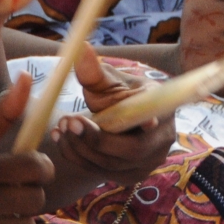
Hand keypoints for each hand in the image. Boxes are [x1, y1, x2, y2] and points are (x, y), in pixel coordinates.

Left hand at [43, 48, 176, 189]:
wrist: (122, 117)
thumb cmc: (118, 95)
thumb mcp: (108, 81)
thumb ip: (94, 70)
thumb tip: (81, 47)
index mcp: (164, 111)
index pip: (149, 125)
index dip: (124, 126)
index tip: (82, 118)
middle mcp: (162, 142)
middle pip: (129, 152)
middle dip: (92, 139)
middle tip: (65, 122)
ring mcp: (148, 164)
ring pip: (111, 165)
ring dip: (79, 148)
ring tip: (59, 128)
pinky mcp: (130, 176)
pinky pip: (101, 172)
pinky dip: (78, 157)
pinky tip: (62, 140)